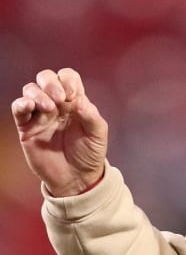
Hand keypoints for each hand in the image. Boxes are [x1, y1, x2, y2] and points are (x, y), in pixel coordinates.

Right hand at [11, 68, 107, 196]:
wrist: (76, 178)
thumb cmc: (89, 153)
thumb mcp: (98, 134)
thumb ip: (91, 115)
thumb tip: (78, 100)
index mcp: (75, 101)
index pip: (67, 77)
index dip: (68, 79)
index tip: (73, 96)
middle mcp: (56, 104)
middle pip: (46, 78)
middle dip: (50, 82)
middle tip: (60, 99)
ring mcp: (40, 115)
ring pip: (30, 90)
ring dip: (38, 93)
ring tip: (48, 108)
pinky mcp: (27, 128)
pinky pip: (18, 109)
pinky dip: (21, 104)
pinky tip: (28, 106)